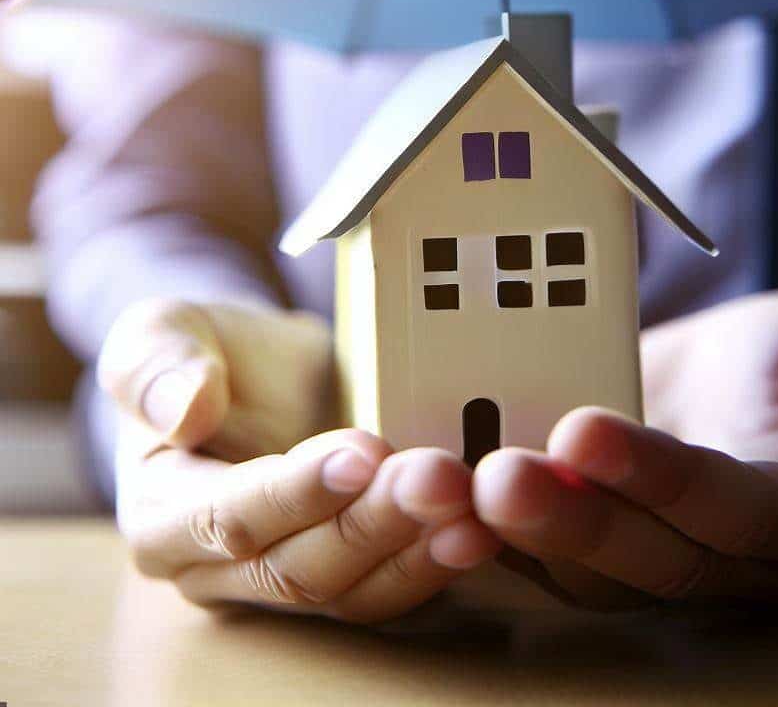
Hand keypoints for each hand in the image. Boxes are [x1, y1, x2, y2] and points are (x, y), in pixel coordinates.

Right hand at [100, 299, 498, 622]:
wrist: (255, 368)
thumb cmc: (204, 351)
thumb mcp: (162, 331)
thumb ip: (156, 363)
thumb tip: (184, 408)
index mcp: (161, 515)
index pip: (228, 518)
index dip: (297, 490)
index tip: (363, 450)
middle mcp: (219, 569)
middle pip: (299, 566)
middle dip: (375, 522)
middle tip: (439, 476)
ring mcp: (286, 576)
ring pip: (352, 589)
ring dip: (416, 550)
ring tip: (470, 508)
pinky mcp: (345, 571)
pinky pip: (388, 585)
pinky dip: (435, 562)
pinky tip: (477, 529)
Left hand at [473, 289, 777, 604]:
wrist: (750, 373)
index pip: (735, 512)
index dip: (663, 480)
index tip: (584, 429)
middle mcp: (733, 561)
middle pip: (652, 559)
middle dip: (571, 520)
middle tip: (497, 473)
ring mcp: (662, 555)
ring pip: (591, 573)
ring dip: (519, 535)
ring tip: (453, 485)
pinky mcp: (604, 536)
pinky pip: (549, 555)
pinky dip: (494, 534)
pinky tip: (442, 494)